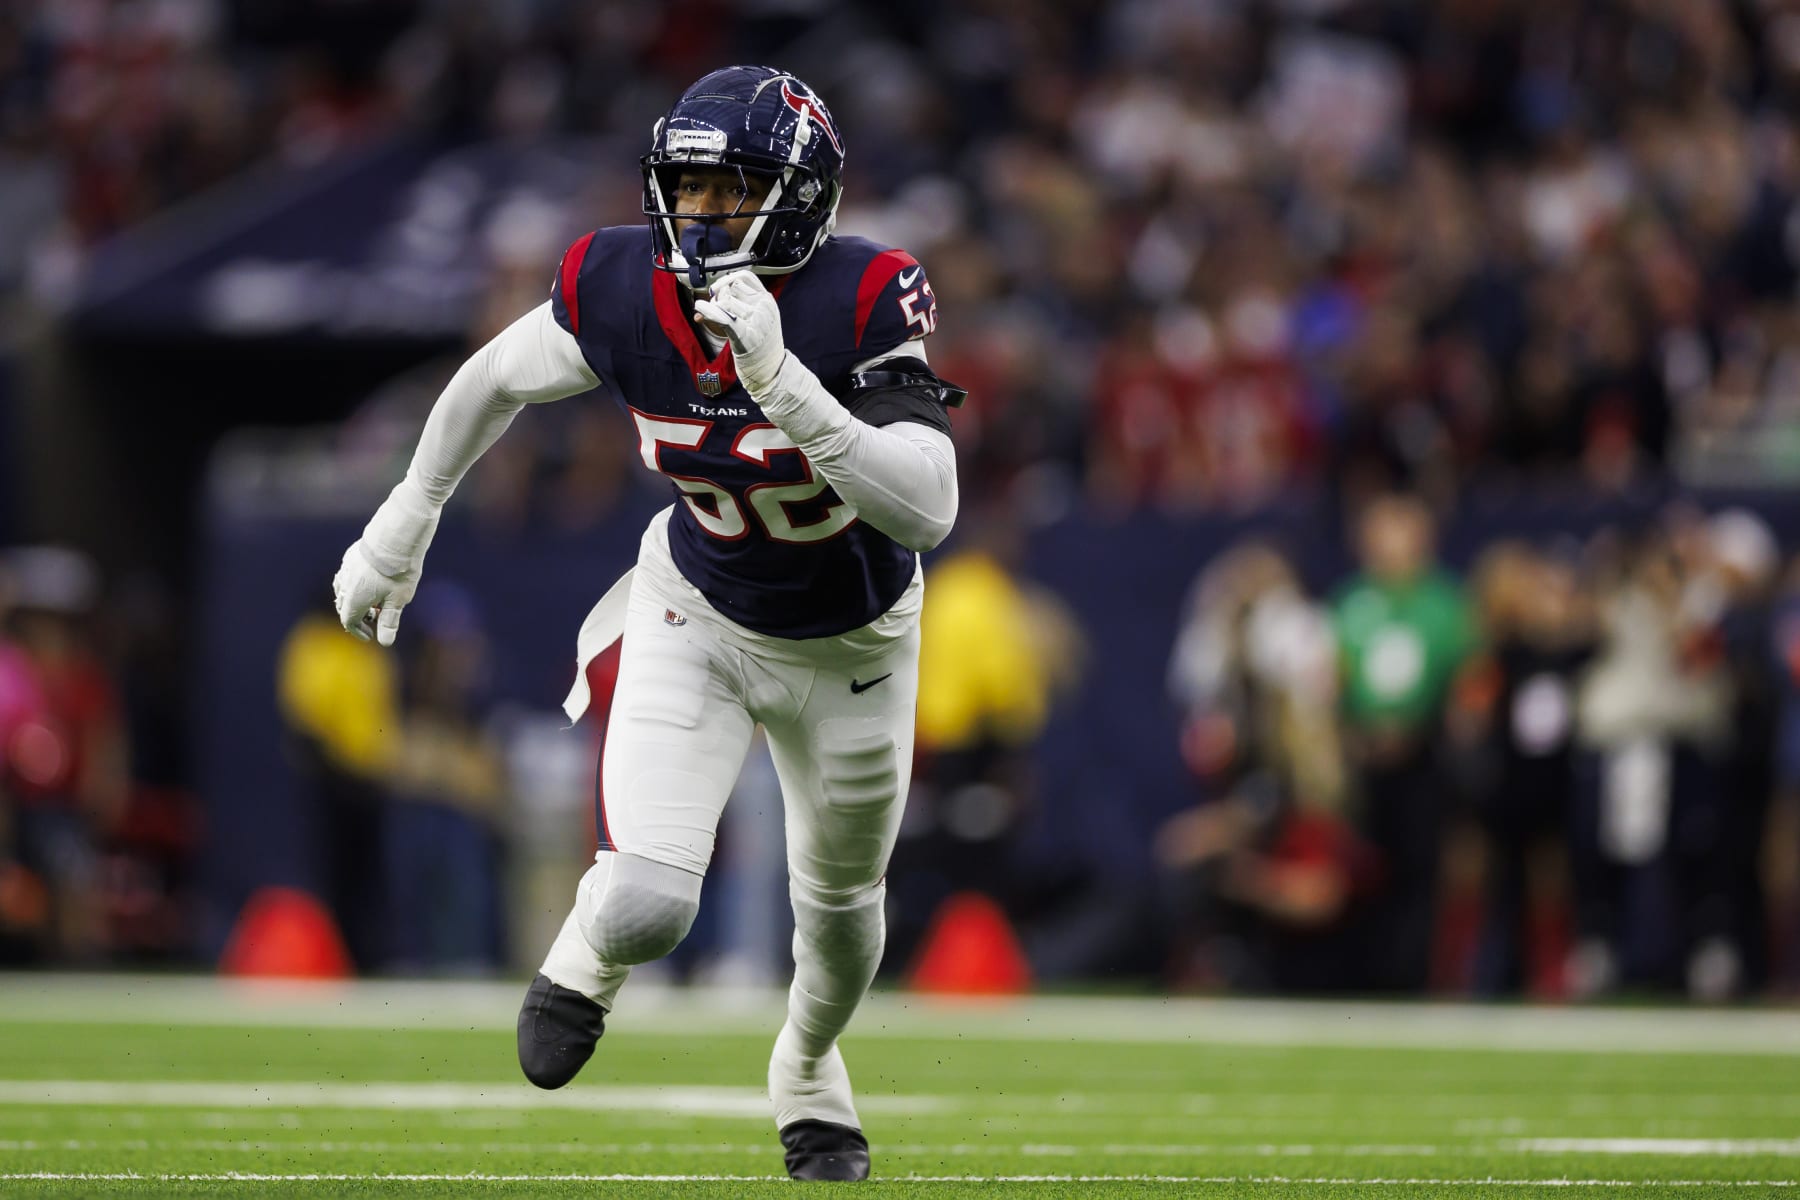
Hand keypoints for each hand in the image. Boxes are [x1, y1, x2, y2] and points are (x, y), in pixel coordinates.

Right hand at [332, 478, 439, 645]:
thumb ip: (390, 621)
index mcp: (354, 598)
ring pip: (343, 588)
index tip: (371, 635)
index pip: (349, 620)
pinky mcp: (352, 554)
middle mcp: (345, 583)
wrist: (397, 535)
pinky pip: (347, 573)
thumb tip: (385, 642)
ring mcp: (347, 567)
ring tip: (374, 600)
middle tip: (376, 617)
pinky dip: (355, 583)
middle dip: (358, 615)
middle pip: (344, 605)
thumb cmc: (400, 570)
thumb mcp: (398, 599)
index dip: (359, 630)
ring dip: (355, 598)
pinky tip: (371, 580)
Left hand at [692, 270, 786, 396]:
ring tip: (715, 320)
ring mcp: (756, 321)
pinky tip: (700, 310)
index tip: (717, 288)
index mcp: (767, 300)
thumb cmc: (759, 344)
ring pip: (724, 303)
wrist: (771, 370)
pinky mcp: (745, 335)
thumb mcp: (756, 318)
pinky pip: (723, 317)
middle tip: (715, 311)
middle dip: (718, 297)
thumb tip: (703, 302)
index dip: (728, 279)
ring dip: (713, 309)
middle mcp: (764, 307)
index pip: (744, 277)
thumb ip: (736, 305)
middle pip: (731, 289)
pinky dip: (709, 311)